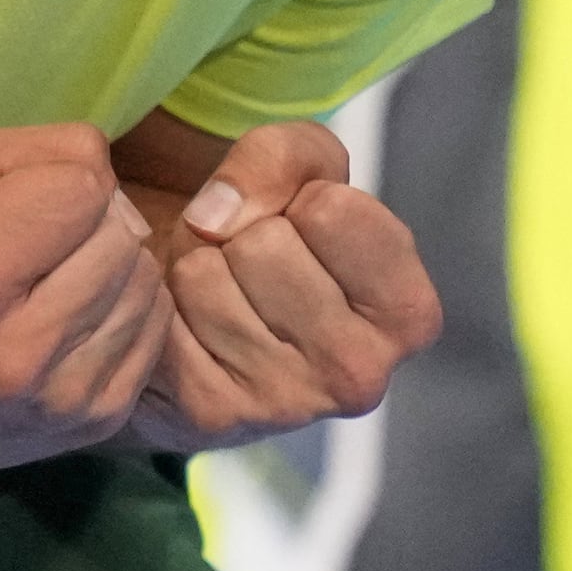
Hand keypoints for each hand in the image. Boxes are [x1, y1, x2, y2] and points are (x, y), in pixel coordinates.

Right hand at [0, 125, 171, 473]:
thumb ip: (34, 153)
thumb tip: (108, 174)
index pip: (81, 190)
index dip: (56, 181)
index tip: (21, 206)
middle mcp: (17, 355)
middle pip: (120, 236)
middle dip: (89, 223)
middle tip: (42, 242)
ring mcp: (63, 399)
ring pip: (146, 282)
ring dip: (112, 267)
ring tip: (56, 280)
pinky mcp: (98, 423)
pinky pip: (155, 329)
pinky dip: (124, 309)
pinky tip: (75, 317)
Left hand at [129, 120, 441, 451]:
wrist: (203, 314)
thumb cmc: (279, 234)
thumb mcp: (307, 170)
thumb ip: (282, 156)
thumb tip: (213, 219)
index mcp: (408, 313)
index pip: (332, 210)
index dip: (302, 197)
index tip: (303, 226)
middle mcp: (359, 373)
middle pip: (263, 244)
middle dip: (242, 232)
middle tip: (250, 264)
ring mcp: (286, 404)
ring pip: (205, 275)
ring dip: (198, 265)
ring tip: (222, 291)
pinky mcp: (212, 414)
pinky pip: (163, 315)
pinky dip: (164, 302)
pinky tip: (190, 326)